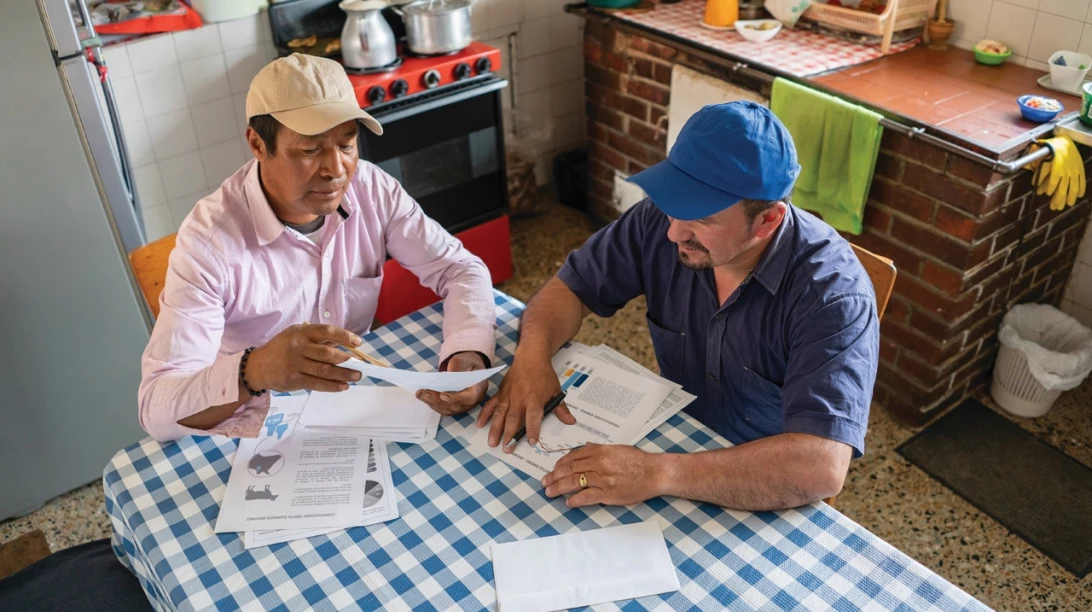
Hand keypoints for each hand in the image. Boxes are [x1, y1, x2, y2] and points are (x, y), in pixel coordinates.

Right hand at [245, 324, 362, 392]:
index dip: (344, 336)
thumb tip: (345, 346)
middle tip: (360, 364)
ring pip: (325, 370)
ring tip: (357, 376)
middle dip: (347, 360)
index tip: (358, 342)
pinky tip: (343, 386)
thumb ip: (318, 339)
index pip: (326, 331)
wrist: (258, 366)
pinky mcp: (294, 380)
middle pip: (327, 354)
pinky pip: (317, 384)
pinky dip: (332, 386)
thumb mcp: (296, 335)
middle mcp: (298, 346)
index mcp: (302, 332)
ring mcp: (295, 364)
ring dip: (344, 374)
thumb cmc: (283, 348)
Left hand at [416, 351, 488, 415]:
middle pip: (456, 406)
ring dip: (433, 403)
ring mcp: (465, 405)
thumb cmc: (467, 362)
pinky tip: (425, 397)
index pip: (470, 397)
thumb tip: (446, 377)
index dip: (456, 398)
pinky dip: (434, 404)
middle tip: (423, 393)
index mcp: (480, 387)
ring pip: (449, 410)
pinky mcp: (457, 407)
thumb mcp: (463, 359)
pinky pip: (445, 409)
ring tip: (420, 394)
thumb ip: (457, 367)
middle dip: (437, 400)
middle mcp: (474, 400)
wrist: (468, 366)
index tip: (442, 395)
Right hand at [476, 351, 575, 451]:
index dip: (532, 429)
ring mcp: (508, 396)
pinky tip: (480, 425)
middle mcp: (520, 398)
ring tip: (492, 442)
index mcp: (535, 398)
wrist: (531, 357)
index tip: (531, 441)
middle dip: (510, 435)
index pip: (534, 417)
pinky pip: (490, 404)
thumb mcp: (556, 390)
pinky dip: (484, 414)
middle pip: (513, 419)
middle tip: (507, 448)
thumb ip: (561, 408)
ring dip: (495, 429)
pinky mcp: (500, 393)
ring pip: (500, 414)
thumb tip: (571, 422)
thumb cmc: (544, 375)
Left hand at [541, 443, 668, 507]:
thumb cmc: (638, 461)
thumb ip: (600, 448)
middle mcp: (598, 463)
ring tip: (549, 492)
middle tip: (544, 482)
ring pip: (573, 482)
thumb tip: (586, 446)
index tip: (553, 469)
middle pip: (569, 469)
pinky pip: (586, 496)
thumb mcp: (617, 448)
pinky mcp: (607, 493)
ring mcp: (602, 478)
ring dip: (558, 488)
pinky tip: (568, 502)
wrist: (654, 472)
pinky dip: (575, 500)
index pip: (573, 456)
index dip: (559, 464)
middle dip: (553, 476)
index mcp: (599, 451)